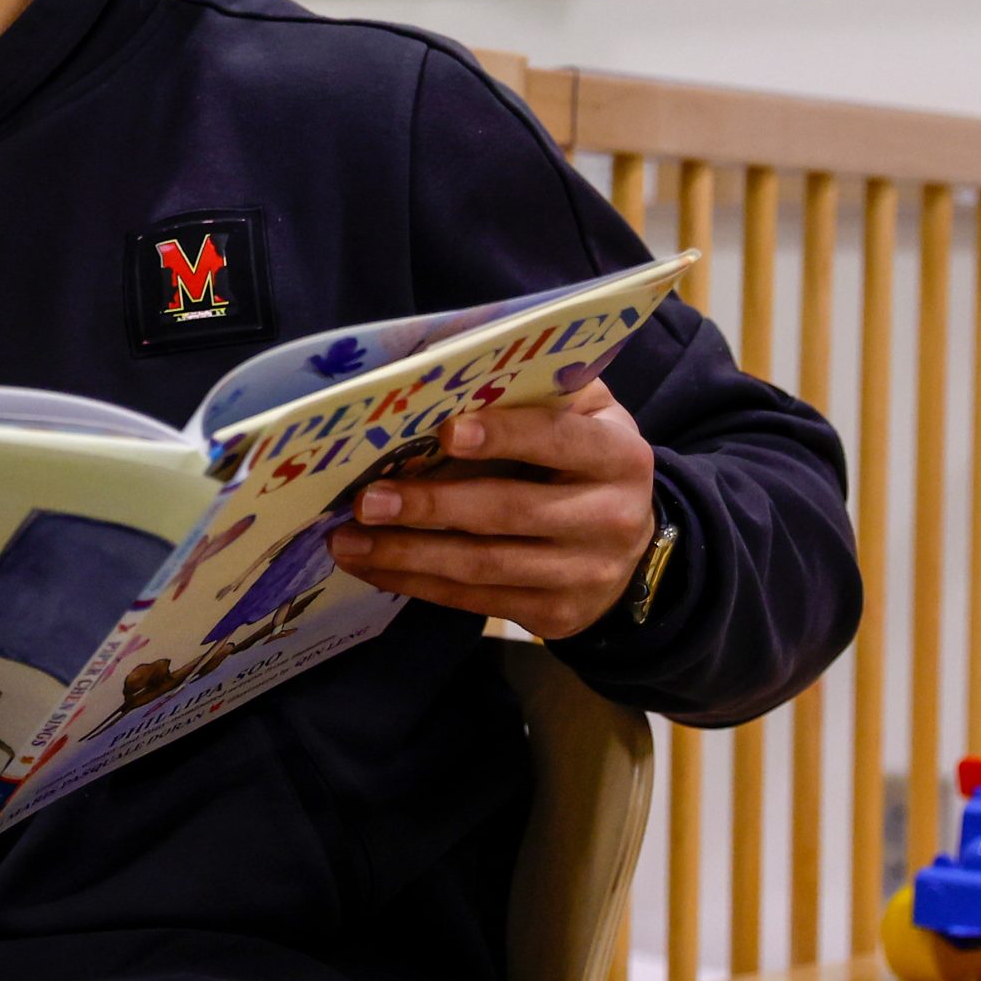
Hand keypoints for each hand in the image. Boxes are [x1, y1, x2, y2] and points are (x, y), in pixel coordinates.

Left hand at [325, 380, 656, 639]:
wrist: (633, 545)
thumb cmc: (580, 457)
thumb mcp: (579, 413)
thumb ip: (531, 389)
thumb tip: (439, 365)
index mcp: (617, 455)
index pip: (559, 439)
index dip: (504, 435)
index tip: (445, 432)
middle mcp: (610, 518)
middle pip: (511, 512)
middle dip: (432, 507)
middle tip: (367, 500)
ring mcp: (586, 574)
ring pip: (485, 566)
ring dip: (408, 554)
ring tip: (347, 541)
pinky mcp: (556, 615)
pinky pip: (475, 600)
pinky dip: (415, 582)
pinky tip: (370, 565)